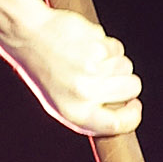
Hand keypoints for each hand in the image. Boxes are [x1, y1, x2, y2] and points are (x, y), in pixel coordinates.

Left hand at [4, 0, 141, 136]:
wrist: (27, 37)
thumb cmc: (46, 71)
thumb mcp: (62, 102)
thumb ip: (91, 113)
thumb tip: (123, 117)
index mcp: (75, 114)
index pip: (119, 124)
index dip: (133, 115)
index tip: (134, 105)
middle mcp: (84, 94)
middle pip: (131, 88)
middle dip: (126, 80)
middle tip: (107, 73)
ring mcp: (90, 70)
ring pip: (126, 65)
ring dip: (115, 60)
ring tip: (90, 57)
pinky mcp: (94, 47)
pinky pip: (117, 47)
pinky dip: (106, 44)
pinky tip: (86, 44)